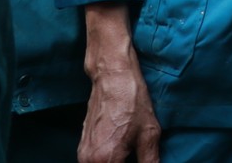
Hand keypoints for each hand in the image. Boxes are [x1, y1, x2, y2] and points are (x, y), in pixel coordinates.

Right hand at [80, 4, 159, 162]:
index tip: (141, 160)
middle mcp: (87, 160)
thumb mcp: (149, 134)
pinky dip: (107, 160)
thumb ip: (149, 160)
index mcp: (105, 160)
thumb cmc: (132, 102)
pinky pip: (94, 162)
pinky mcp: (82, 146)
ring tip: (130, 153)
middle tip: (135, 156)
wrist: (113, 77)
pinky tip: (121, 149)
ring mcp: (82, 153)